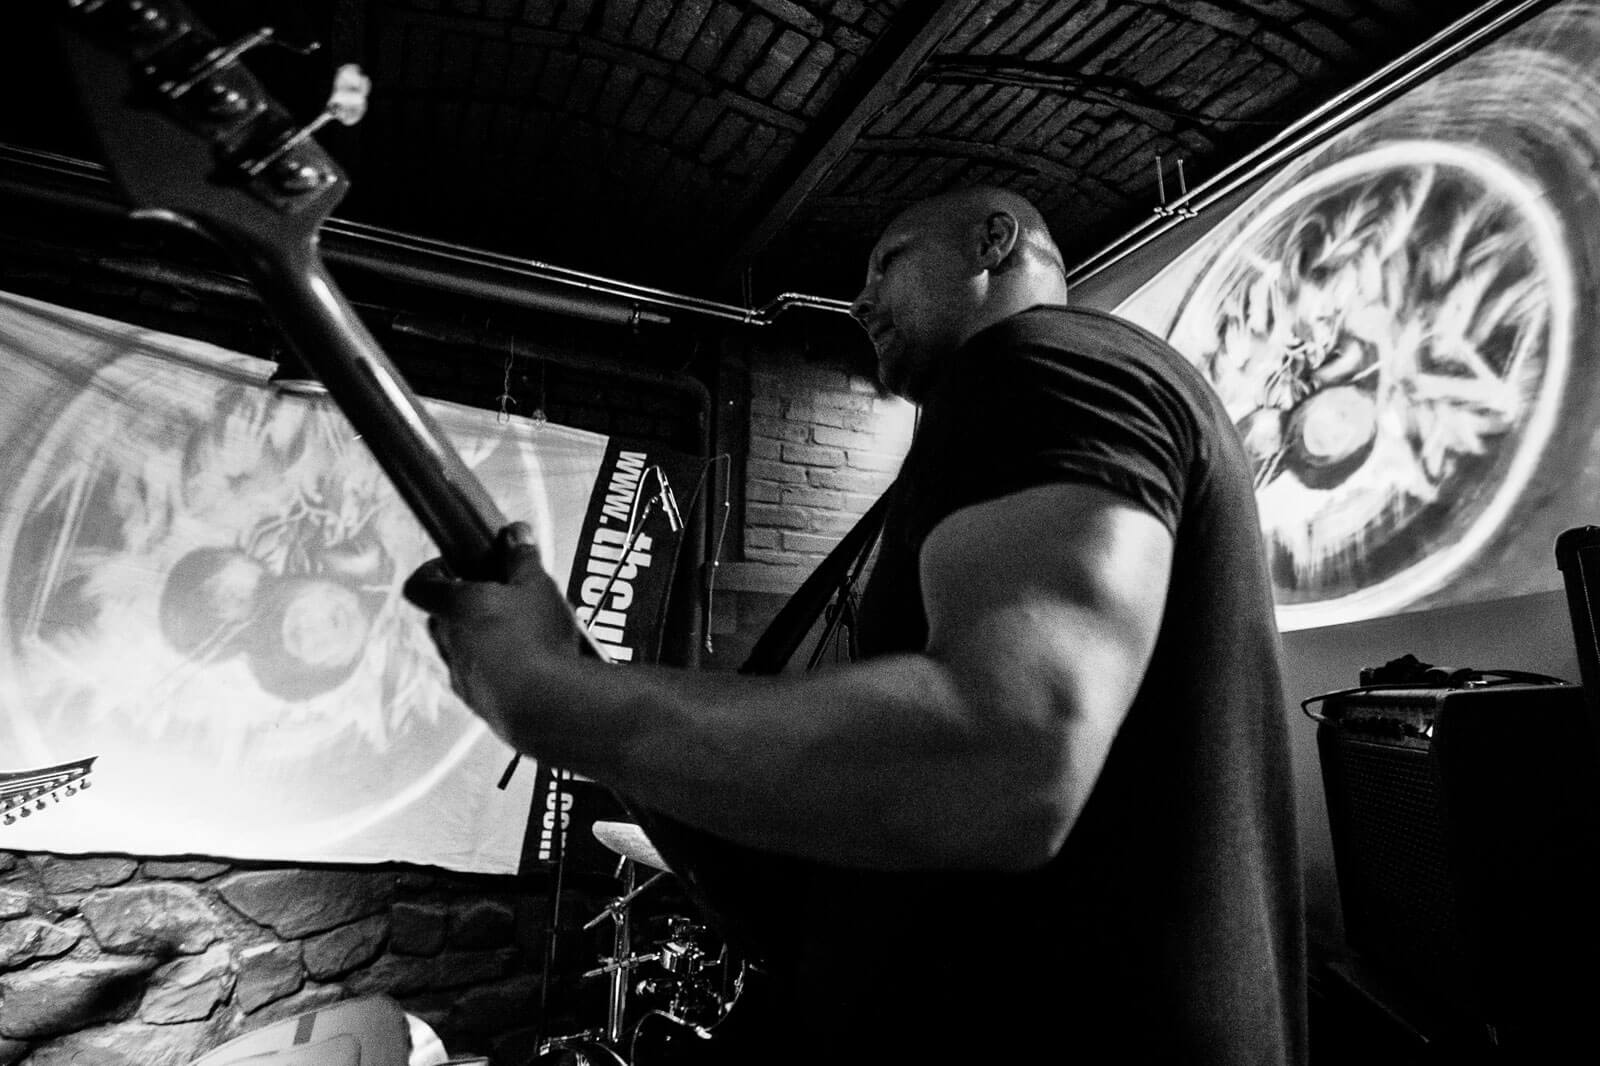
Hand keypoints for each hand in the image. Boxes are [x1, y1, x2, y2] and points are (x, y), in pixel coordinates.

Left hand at [402, 522, 582, 733]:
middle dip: (467, 606)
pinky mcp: (481, 704)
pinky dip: (500, 671)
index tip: (454, 565)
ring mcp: (463, 677)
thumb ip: (522, 558)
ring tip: (525, 636)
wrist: (548, 705)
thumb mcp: (537, 585)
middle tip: (500, 598)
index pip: (420, 585)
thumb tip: (515, 535)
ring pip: (463, 650)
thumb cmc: (536, 641)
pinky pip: (483, 680)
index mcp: (455, 607)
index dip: (432, 573)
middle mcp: (449, 643)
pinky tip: (533, 668)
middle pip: (441, 618)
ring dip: (485, 640)